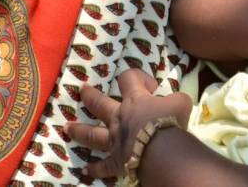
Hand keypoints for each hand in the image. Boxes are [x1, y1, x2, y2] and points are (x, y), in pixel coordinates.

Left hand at [67, 68, 191, 181]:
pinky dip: (95, 169)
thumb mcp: (180, 103)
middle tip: (82, 90)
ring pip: (92, 134)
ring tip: (67, 128)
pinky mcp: (116, 161)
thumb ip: (176, 98)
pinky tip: (86, 170)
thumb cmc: (170, 122)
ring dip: (79, 131)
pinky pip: (103, 166)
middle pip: (99, 103)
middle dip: (90, 96)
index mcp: (135, 101)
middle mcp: (120, 118)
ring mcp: (115, 140)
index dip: (136, 77)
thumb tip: (176, 100)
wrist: (162, 149)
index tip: (148, 86)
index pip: (129, 78)